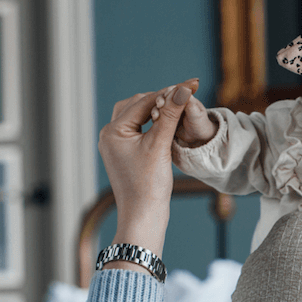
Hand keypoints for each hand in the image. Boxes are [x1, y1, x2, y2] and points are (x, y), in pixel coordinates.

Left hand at [97, 80, 195, 259]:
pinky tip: (169, 125)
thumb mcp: (161, 146)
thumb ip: (171, 115)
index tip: (191, 84)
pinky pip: (139, 130)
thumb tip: (183, 89)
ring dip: (158, 111)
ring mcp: (116, 145)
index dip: (169, 92)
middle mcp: (110, 135)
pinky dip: (154, 124)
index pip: (145, 101)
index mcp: (114, 130)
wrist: (143, 217)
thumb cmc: (149, 186)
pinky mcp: (125, 155)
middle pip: (138, 105)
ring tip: (179, 107)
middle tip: (186, 93)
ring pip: (138, 116)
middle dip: (162, 99)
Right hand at [152, 79, 217, 147]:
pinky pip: (158, 116)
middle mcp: (175, 101)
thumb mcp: (196, 115)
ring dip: (156, 109)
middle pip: (165, 97)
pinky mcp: (165, 118)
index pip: (175, 90)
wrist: (199, 136)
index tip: (166, 95)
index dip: (170, 91)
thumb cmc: (201, 124)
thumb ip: (190, 105)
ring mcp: (169, 109)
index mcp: (185, 97)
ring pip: (160, 106)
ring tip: (156, 116)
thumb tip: (185, 92)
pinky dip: (155, 117)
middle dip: (160, 100)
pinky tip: (154, 120)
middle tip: (159, 104)